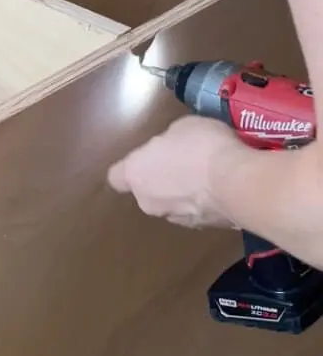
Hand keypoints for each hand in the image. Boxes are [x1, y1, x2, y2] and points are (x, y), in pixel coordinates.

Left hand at [107, 116, 239, 228]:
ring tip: (210, 175)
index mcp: (136, 174)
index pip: (117, 178)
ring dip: (185, 193)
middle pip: (148, 191)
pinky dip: (206, 203)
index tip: (147, 160)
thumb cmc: (202, 147)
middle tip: (187, 161)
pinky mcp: (203, 228)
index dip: (130, 169)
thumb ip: (169, 142)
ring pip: (173, 204)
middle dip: (164, 179)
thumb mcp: (182, 127)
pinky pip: (198, 212)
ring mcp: (175, 219)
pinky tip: (223, 188)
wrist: (238, 183)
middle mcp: (148, 202)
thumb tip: (172, 150)